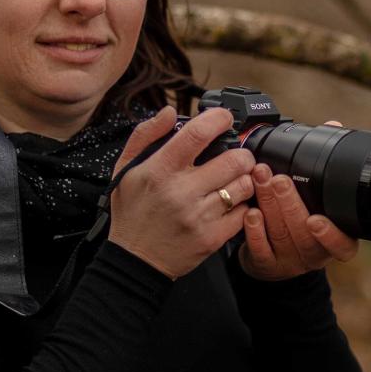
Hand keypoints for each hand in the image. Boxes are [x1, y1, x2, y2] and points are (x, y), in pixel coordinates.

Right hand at [109, 106, 255, 279]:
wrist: (134, 260)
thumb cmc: (132, 212)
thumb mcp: (126, 169)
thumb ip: (146, 135)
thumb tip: (169, 112)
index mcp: (159, 170)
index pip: (197, 134)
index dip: (218, 119)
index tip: (224, 118)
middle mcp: (181, 192)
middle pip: (234, 159)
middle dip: (241, 153)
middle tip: (235, 156)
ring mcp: (199, 216)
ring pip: (244, 185)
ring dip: (243, 179)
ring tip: (231, 181)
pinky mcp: (212, 238)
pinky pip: (245, 213)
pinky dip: (242, 205)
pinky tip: (229, 204)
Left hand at [237, 120, 358, 280]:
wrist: (274, 256)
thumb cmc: (298, 217)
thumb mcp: (317, 197)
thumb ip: (323, 164)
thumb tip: (333, 126)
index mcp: (334, 238)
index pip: (343, 246)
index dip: (332, 235)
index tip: (317, 219)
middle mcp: (314, 254)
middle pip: (303, 233)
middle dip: (289, 204)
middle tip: (278, 179)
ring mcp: (289, 262)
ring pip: (281, 236)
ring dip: (269, 206)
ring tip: (260, 181)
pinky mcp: (266, 265)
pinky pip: (260, 250)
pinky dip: (254, 230)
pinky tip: (249, 212)